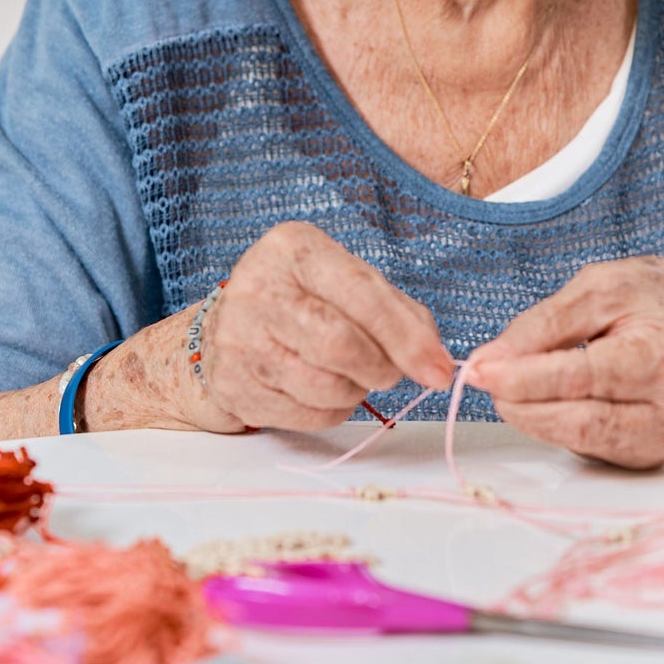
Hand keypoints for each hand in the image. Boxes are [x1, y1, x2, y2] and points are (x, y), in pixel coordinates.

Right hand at [199, 222, 453, 431]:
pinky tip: (322, 390)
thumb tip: (435, 360)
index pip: (361, 293)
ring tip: (350, 375)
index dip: (406, 337)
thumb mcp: (344, 282)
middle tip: (389, 373)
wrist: (226, 328)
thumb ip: (396, 311)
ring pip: (325, 387)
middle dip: (381, 368)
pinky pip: (306, 415)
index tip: (438, 369)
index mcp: (293, 249)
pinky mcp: (231, 383)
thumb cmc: (300, 301)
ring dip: (356, 392)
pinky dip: (331, 410)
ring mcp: (238, 338)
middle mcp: (258, 288)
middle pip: (341, 346)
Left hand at [467, 256, 663, 469]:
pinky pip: (598, 448)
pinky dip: (563, 428)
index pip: (585, 377)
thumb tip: (491, 361)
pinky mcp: (660, 454)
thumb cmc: (660, 297)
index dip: (525, 378)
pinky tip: (548, 404)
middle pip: (583, 421)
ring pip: (586, 442)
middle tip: (486, 384)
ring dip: (537, 420)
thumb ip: (544, 324)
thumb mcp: (601, 287)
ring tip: (510, 390)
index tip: (480, 371)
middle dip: (522, 405)